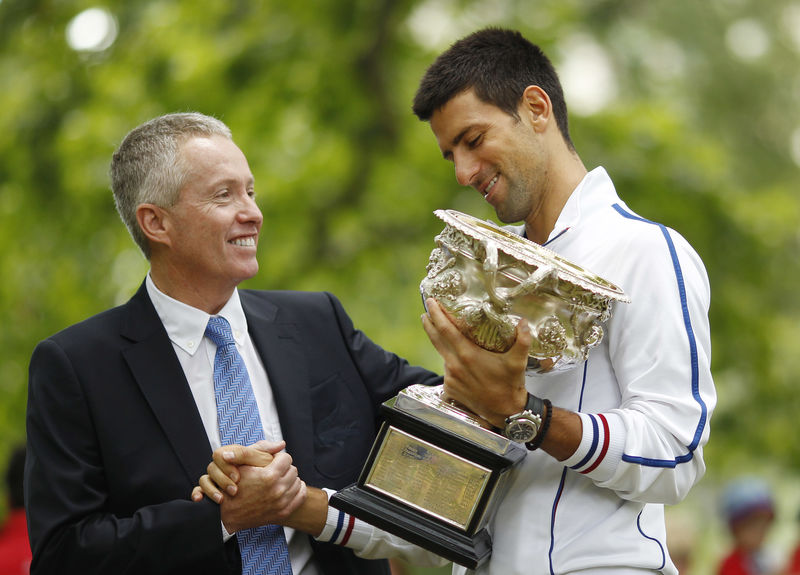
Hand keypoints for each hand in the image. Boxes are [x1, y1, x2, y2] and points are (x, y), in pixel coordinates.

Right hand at [192, 440, 281, 502]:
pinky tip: (204, 501)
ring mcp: (212, 480)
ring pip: (203, 480)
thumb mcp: (261, 459)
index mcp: (230, 456)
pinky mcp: (207, 492)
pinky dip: (198, 494)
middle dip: (222, 479)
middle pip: (211, 468)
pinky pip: (197, 491)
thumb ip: (268, 451)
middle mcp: (219, 467)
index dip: (228, 466)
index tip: (238, 476)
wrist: (252, 496)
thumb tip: (281, 445)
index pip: (220, 454)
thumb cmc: (258, 472)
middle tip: (233, 489)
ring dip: (211, 490)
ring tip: (222, 499)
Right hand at [192, 441, 306, 532]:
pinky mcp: (283, 512)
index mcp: (269, 476)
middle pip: (293, 470)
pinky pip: (301, 496)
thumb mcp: (243, 463)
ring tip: (278, 479)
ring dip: (289, 479)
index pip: (286, 458)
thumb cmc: (233, 486)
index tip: (272, 461)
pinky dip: (297, 490)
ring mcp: (281, 503)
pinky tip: (288, 487)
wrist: (227, 514)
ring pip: (297, 482)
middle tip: (274, 470)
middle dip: (284, 468)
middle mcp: (277, 490)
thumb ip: (262, 449)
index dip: (278, 457)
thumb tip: (281, 444)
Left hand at [421, 298, 530, 426]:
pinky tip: (458, 360)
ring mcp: (451, 377)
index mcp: (468, 355)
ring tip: (443, 333)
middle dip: (429, 322)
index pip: (445, 330)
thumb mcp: (518, 361)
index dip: (436, 315)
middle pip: (436, 338)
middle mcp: (455, 365)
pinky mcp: (450, 388)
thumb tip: (523, 321)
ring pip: (442, 354)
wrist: (505, 412)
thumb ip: (523, 340)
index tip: (431, 303)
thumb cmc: (510, 385)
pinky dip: (450, 362)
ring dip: (441, 342)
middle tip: (427, 309)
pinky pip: (447, 370)